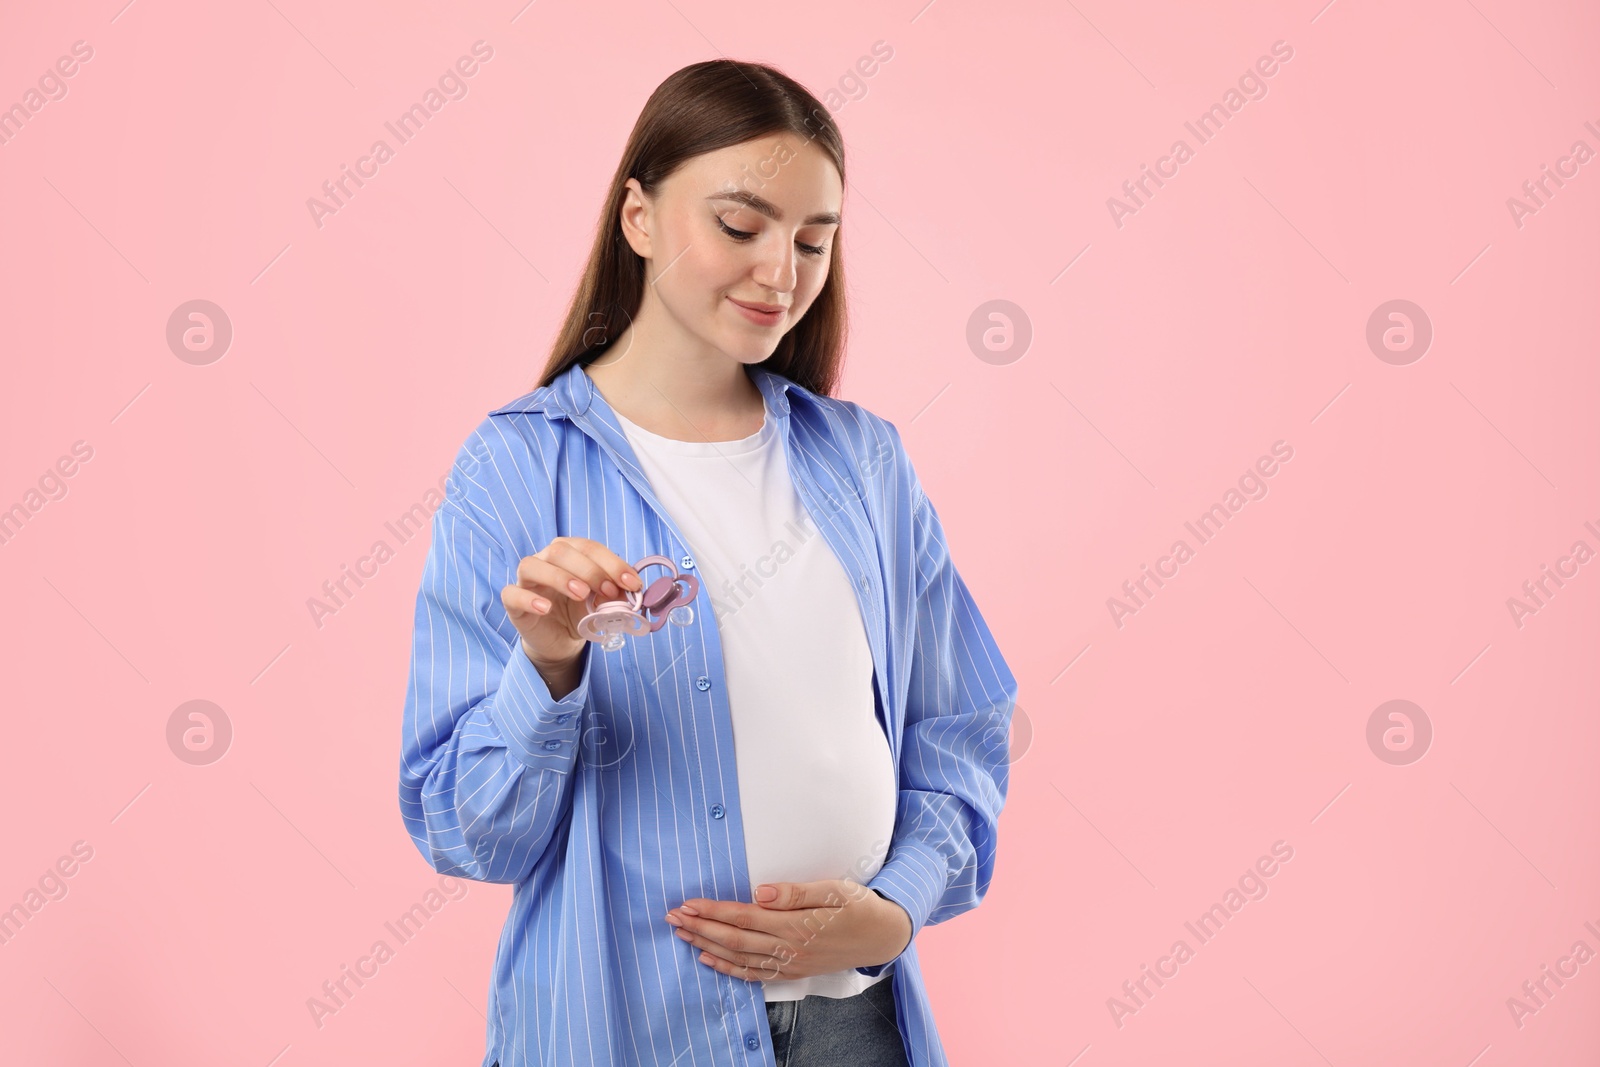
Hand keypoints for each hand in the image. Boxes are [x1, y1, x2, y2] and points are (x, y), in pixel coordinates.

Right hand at [501, 536, 642, 670]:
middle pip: (560, 550)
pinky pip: (512, 594)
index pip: (588, 547)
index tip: (631, 583)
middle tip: (608, 591)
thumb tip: (632, 592)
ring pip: (532, 565)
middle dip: (589, 569)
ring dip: (560, 577)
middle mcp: (545, 559)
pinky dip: (528, 599)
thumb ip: (615, 594)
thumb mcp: (603, 603)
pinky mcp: (513, 603)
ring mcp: (526, 580)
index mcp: (569, 553)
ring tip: (581, 595)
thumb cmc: (581, 613)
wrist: (561, 640)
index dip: (612, 563)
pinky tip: (545, 608)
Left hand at [664, 878, 912, 981]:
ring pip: (739, 957)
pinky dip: (728, 968)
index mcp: (794, 925)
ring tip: (682, 935)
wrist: (882, 936)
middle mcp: (788, 948)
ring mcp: (789, 963)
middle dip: (700, 928)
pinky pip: (753, 974)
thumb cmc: (858, 906)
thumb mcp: (833, 889)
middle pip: (734, 939)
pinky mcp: (793, 971)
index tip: (687, 903)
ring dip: (707, 946)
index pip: (743, 917)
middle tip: (672, 918)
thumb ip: (794, 891)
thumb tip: (760, 892)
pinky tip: (709, 960)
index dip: (712, 911)